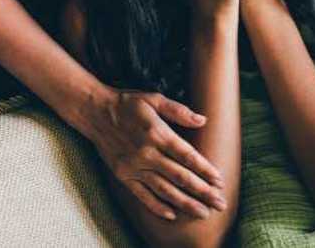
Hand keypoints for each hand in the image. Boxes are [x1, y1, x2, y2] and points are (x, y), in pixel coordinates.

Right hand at [82, 85, 228, 220]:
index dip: (205, 170)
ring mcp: (134, 166)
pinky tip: (172, 214)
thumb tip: (203, 120)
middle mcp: (147, 153)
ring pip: (164, 190)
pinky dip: (157, 206)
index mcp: (157, 133)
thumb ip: (178, 111)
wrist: (94, 112)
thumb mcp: (153, 99)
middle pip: (180, 177)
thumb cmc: (127, 103)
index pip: (187, 156)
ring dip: (186, 203)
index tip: (219, 181)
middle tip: (220, 203)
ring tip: (203, 213)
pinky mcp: (123, 175)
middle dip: (203, 192)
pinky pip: (142, 195)